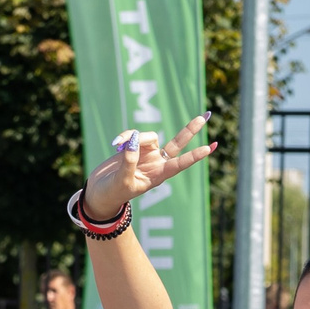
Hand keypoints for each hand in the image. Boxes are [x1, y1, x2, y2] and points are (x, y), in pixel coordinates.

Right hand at [84, 114, 213, 223]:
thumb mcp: (122, 181)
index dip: (194, 156)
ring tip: (118, 147)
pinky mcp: (134, 147)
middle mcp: (156, 162)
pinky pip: (133, 134)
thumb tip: (134, 141)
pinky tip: (115, 145)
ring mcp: (146, 153)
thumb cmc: (113, 193)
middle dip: (190, 129)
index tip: (209, 148)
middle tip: (207, 115)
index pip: (179, 164)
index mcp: (158, 175)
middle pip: (177, 143)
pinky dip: (125, 136)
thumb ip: (129, 161)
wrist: (99, 192)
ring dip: (134, 137)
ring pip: (148, 135)